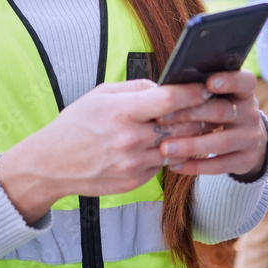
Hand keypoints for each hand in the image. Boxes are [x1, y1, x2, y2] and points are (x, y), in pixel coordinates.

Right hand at [0, 77, 234, 224]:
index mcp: (123, 112)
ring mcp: (134, 164)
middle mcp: (130, 140)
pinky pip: (163, 164)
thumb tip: (166, 86)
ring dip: (191, 136)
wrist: (51, 164)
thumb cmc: (77, 123)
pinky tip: (170, 143)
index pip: (170, 100)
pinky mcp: (135, 181)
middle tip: (216, 106)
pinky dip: (169, 153)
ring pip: (177, 148)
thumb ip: (137, 89)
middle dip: (201, 115)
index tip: (207, 86)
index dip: (193, 93)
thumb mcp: (101, 95)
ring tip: (199, 123)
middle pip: (182, 126)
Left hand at [151, 71, 267, 179]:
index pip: (244, 82)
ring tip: (164, 148)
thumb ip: (202, 91)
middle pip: (222, 111)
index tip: (208, 82)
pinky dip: (195, 166)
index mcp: (244, 92)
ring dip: (190, 145)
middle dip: (190, 114)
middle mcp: (250, 114)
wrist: (247, 140)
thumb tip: (167, 89)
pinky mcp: (245, 160)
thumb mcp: (222, 97)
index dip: (229, 81)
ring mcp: (250, 138)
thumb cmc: (221, 111)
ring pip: (220, 142)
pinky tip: (174, 165)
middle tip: (161, 118)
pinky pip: (219, 165)